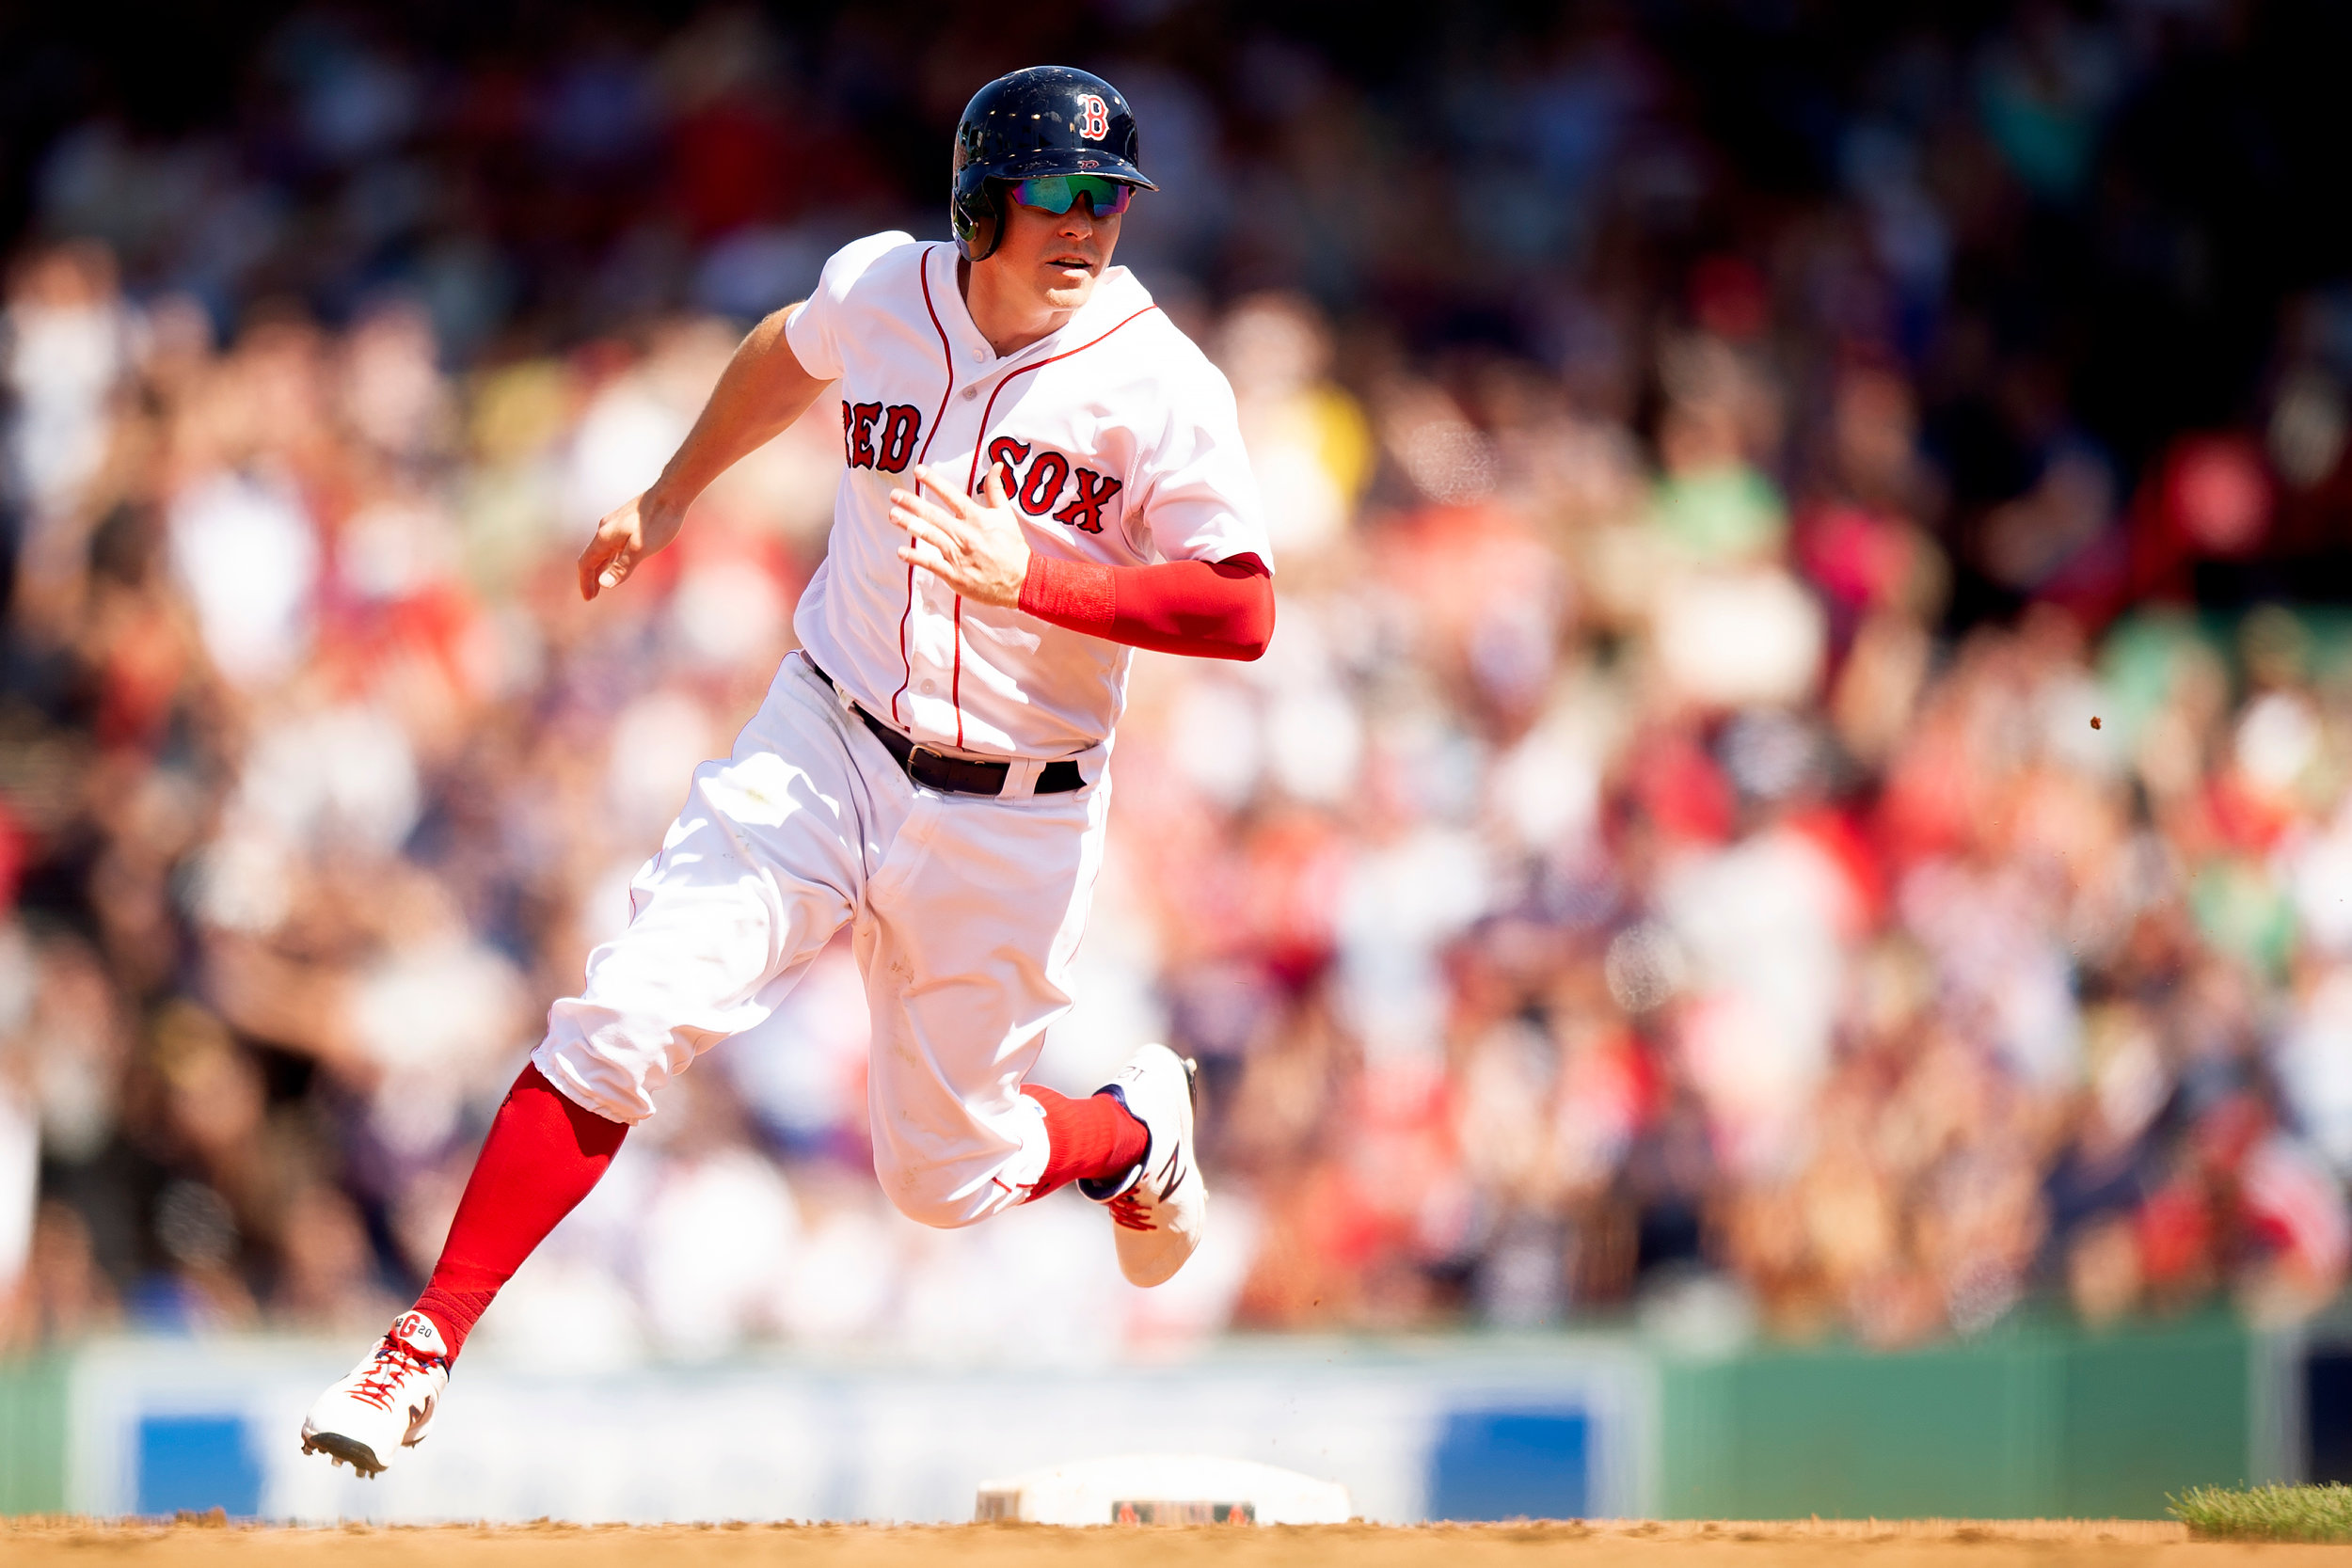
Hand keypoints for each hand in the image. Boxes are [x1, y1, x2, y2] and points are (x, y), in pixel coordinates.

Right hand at [577, 489, 685, 600]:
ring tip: (603, 583)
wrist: (671, 493)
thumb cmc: (658, 521)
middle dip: (591, 577)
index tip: (588, 598)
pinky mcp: (626, 521)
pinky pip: (612, 543)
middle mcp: (605, 529)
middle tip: (592, 595)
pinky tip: (618, 561)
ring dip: (601, 567)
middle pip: (592, 557)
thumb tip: (604, 584)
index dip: (585, 582)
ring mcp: (615, 524)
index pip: (586, 563)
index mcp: (605, 537)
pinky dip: (611, 557)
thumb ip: (622, 566)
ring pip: (602, 550)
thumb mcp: (641, 548)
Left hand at [889, 464, 1031, 608]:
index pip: (951, 495)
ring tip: (894, 514)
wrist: (1023, 581)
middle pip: (933, 514)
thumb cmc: (1014, 549)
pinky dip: (915, 557)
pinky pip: (930, 563)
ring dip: (909, 524)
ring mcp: (958, 555)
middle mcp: (965, 534)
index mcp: (977, 518)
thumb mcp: (1006, 516)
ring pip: (929, 535)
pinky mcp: (954, 575)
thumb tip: (996, 466)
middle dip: (912, 503)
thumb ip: (996, 490)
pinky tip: (901, 551)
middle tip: (895, 494)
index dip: (934, 481)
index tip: (918, 471)